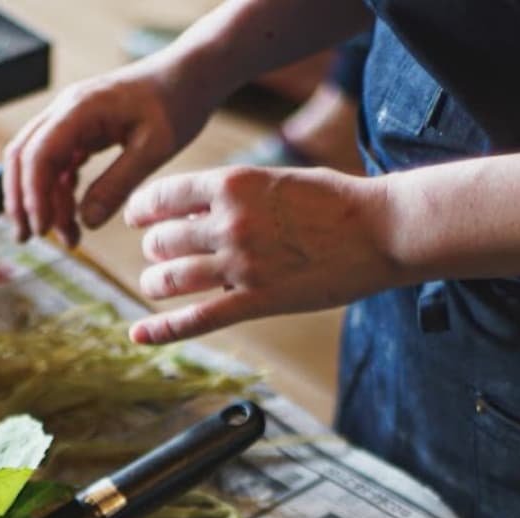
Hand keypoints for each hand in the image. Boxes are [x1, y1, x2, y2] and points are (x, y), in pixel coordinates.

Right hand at [3, 55, 220, 248]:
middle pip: (23, 157)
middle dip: (21, 200)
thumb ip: (118, 185)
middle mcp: (66, 111)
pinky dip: (60, 192)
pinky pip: (58, 164)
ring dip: (44, 201)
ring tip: (69, 238)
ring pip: (38, 163)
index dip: (34, 195)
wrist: (188, 77)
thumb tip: (85, 221)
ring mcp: (71, 120)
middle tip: (28, 238)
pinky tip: (75, 216)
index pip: (38, 154)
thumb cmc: (175, 103)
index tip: (43, 230)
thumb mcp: (154, 149)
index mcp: (80, 109)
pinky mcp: (81, 132)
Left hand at [124, 165, 398, 344]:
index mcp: (233, 184)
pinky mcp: (257, 301)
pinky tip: (138, 335)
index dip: (143, 210)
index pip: (163, 196)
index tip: (137, 219)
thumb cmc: (338, 201)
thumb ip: (238, 193)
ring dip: (156, 283)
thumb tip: (201, 210)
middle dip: (154, 249)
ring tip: (155, 284)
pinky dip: (162, 330)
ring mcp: (242, 264)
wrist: (381, 230)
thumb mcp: (278, 179)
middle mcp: (230, 222)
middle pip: (163, 240)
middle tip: (157, 254)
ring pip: (172, 278)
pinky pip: (197, 319)